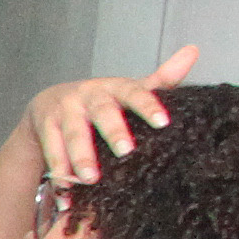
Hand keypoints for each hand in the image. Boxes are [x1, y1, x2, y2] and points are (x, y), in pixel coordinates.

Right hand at [25, 47, 194, 183]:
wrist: (48, 103)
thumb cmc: (100, 102)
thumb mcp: (128, 90)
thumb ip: (161, 79)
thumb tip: (193, 50)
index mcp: (114, 87)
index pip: (133, 92)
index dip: (147, 105)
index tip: (163, 122)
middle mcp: (88, 95)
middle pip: (102, 112)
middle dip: (113, 132)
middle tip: (126, 151)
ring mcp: (64, 111)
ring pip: (73, 134)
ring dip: (81, 157)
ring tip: (91, 179)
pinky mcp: (45, 127)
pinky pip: (51, 149)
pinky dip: (58, 170)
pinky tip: (66, 188)